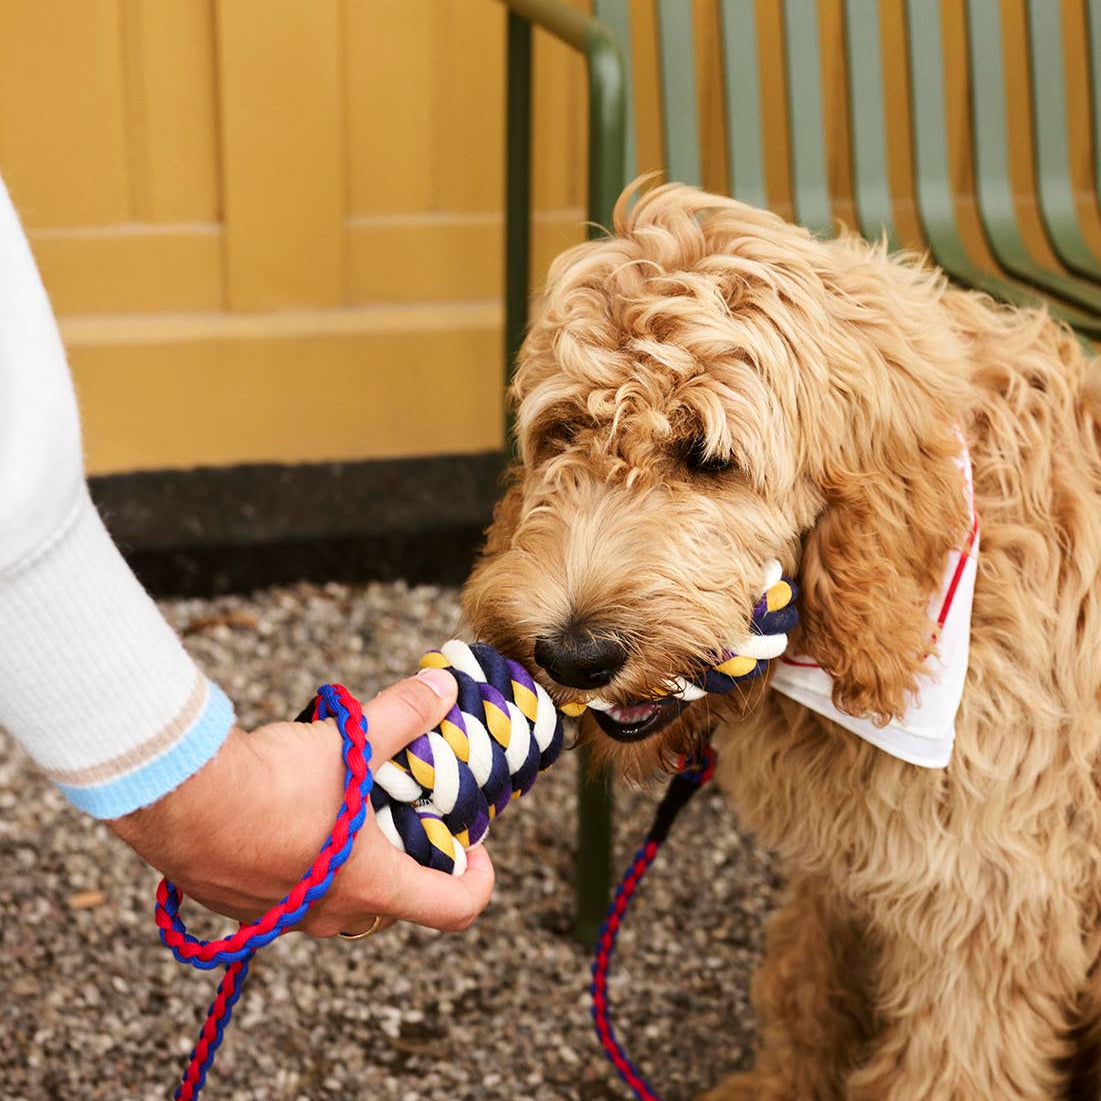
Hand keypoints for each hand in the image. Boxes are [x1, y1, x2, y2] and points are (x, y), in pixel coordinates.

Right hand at [108, 668, 493, 936]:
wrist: (175, 800)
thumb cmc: (269, 782)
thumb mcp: (350, 742)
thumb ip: (404, 715)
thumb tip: (444, 689)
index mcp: (370, 885)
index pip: (453, 909)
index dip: (479, 880)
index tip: (476, 847)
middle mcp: (329, 914)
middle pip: (396, 902)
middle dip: (412, 859)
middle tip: (410, 811)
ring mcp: (281, 917)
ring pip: (341, 898)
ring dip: (357, 859)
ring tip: (351, 803)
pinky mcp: (241, 906)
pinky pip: (292, 892)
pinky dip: (306, 860)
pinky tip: (293, 811)